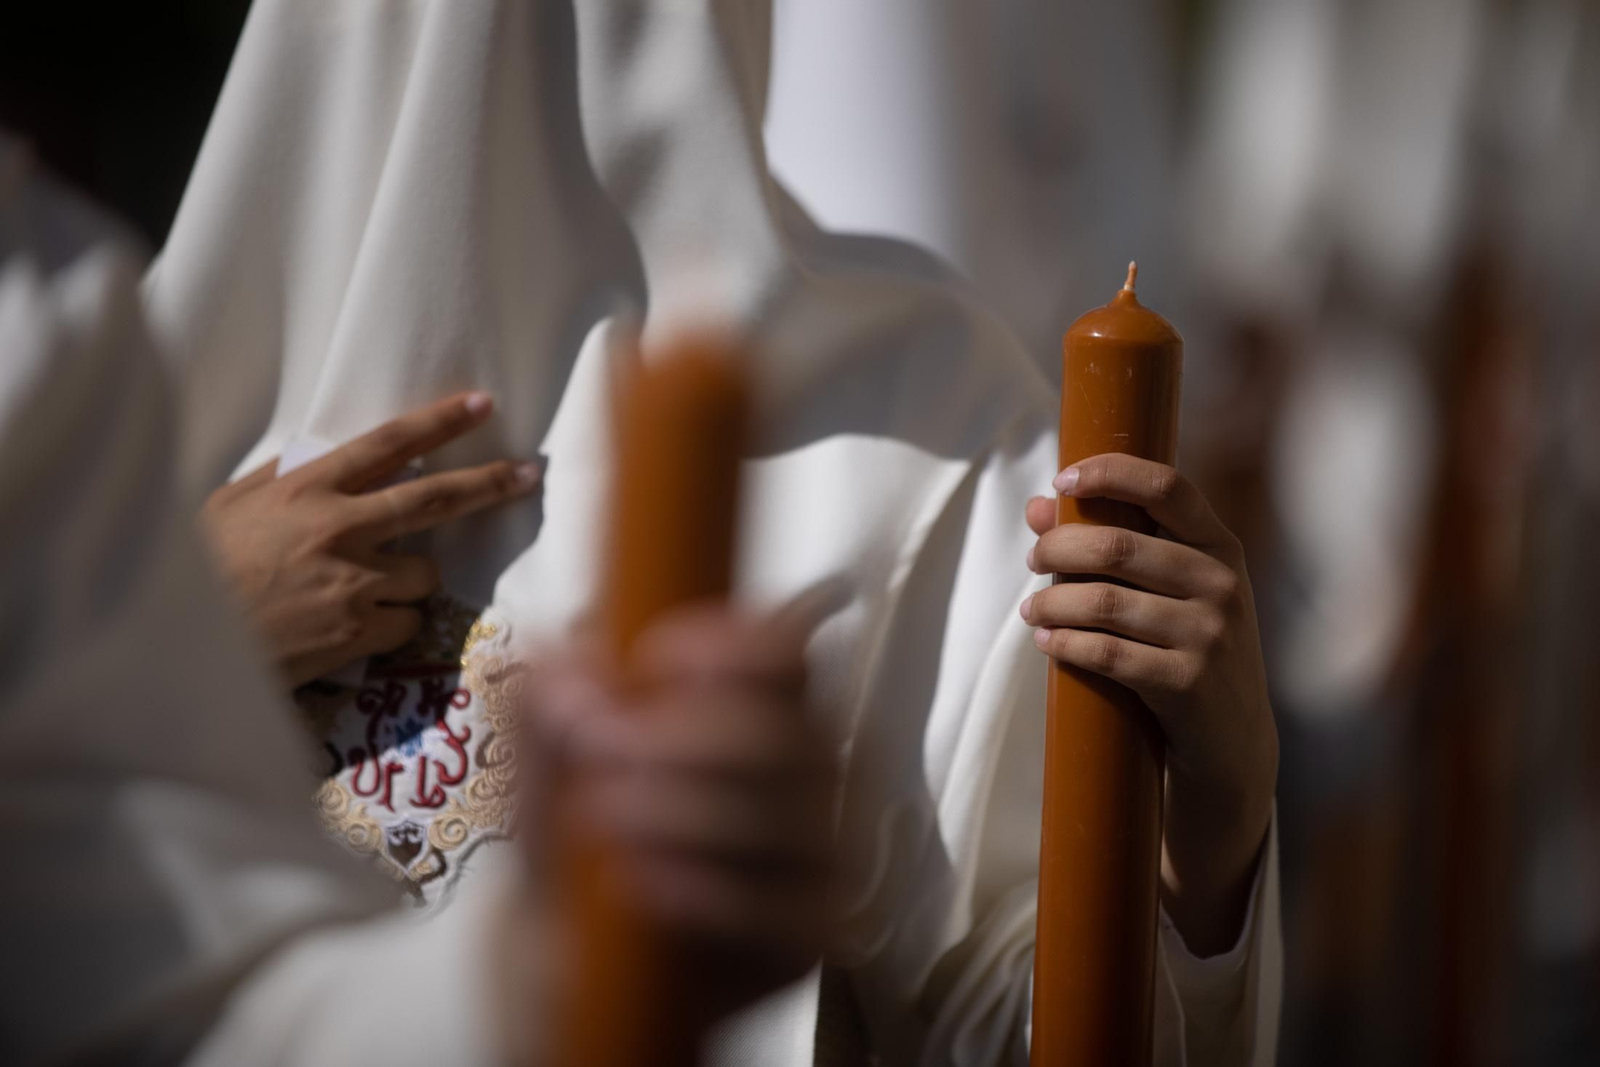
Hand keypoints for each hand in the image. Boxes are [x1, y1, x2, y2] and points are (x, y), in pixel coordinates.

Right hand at [200, 392, 539, 687]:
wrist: (183, 643)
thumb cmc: (200, 571)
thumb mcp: (230, 506)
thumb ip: (281, 478)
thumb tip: (318, 453)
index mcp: (307, 489)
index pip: (389, 444)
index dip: (440, 423)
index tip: (482, 405)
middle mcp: (340, 528)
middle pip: (436, 499)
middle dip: (490, 483)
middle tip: (529, 473)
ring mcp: (354, 582)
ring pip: (424, 573)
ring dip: (408, 581)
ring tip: (360, 593)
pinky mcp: (360, 633)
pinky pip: (407, 622)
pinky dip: (392, 624)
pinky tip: (353, 629)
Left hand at [527, 608, 835, 1018]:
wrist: (573, 943)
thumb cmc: (582, 826)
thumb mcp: (549, 756)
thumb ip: (550, 704)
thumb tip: (564, 678)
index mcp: (757, 702)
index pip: (782, 653)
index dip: (725, 648)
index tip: (650, 663)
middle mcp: (804, 768)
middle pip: (776, 734)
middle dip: (672, 739)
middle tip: (595, 750)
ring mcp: (816, 851)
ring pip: (776, 819)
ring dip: (674, 812)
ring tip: (598, 818)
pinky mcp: (809, 928)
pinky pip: (779, 907)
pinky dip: (701, 890)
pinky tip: (641, 881)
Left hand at [1022, 453, 1276, 954]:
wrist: (1233, 742)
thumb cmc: (1190, 649)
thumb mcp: (1169, 592)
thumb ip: (1112, 542)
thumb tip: (1039, 505)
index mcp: (1220, 547)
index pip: (1167, 487)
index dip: (1111, 474)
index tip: (1063, 480)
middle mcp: (1222, 584)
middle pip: (1117, 546)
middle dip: (1058, 549)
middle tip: (1034, 561)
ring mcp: (1209, 635)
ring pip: (1104, 602)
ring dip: (1052, 602)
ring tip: (1030, 609)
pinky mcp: (1188, 684)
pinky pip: (1108, 653)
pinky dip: (1066, 644)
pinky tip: (1048, 642)